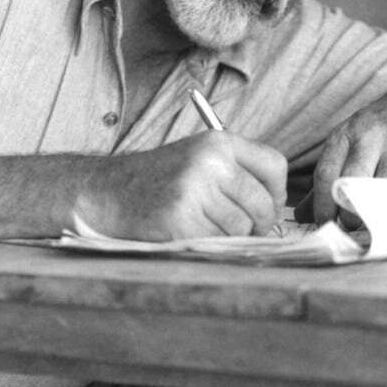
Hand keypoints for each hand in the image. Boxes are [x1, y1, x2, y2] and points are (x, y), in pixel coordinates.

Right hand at [74, 132, 286, 239]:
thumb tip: (278, 205)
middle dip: (259, 224)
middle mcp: (209, 162)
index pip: (274, 166)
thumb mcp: (199, 158)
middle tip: (245, 230)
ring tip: (209, 228)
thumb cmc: (160, 180)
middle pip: (262, 203)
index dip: (277, 193)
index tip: (267, 205)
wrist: (107, 191)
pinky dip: (211, 245)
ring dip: (232, 237)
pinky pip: (218, 242)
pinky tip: (192, 234)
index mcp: (218, 141)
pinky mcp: (180, 220)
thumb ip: (238, 171)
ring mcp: (194, 191)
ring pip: (242, 227)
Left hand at [307, 73, 386, 222]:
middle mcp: (370, 137)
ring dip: (375, 214)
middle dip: (348, 213)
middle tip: (349, 229)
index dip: (322, 205)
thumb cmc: (386, 125)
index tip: (323, 225)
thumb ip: (330, 176)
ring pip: (381, 189)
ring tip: (372, 225)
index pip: (326, 173)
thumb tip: (304, 213)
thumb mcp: (353, 139)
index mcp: (346, 133)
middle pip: (351, 182)